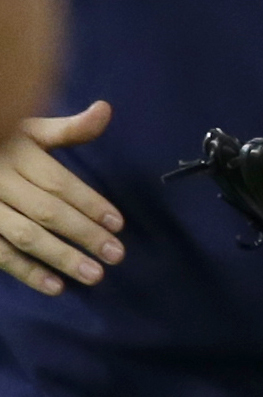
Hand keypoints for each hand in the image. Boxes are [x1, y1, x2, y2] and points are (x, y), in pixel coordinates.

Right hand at [0, 101, 122, 295]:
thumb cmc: (0, 141)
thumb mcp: (27, 129)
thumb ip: (67, 129)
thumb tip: (105, 110)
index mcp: (17, 155)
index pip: (58, 183)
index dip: (89, 203)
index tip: (118, 224)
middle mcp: (0, 182)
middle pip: (46, 212)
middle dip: (84, 234)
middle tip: (116, 255)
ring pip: (24, 236)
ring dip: (60, 257)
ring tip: (94, 275)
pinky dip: (27, 272)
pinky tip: (55, 286)